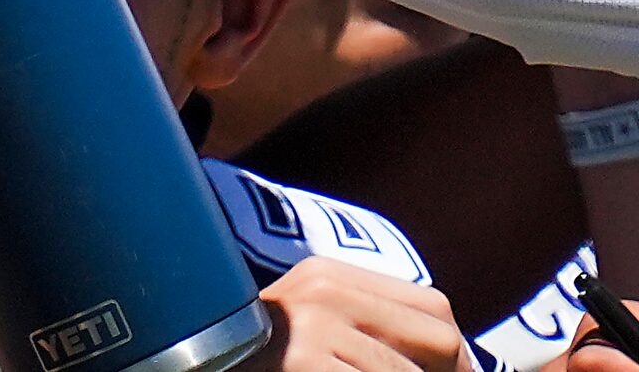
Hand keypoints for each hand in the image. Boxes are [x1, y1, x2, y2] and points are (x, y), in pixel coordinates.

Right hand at [260, 259, 474, 371]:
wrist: (180, 358)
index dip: (457, 355)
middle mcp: (325, 294)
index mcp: (330, 276)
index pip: (434, 309)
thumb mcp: (310, 328)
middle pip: (437, 340)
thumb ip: (364, 326)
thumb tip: (452, 357)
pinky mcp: (304, 366)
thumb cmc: (251, 358)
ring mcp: (313, 333)